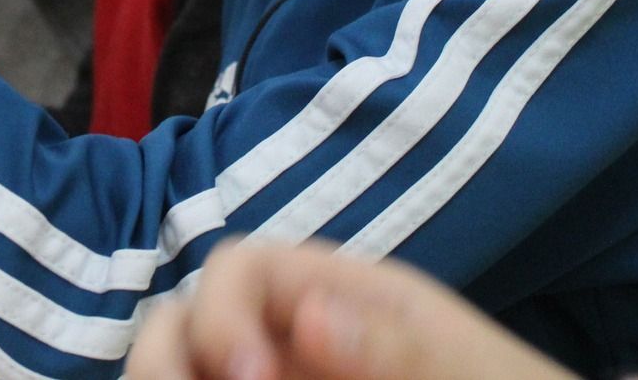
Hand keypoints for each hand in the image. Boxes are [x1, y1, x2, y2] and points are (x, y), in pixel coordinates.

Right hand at [124, 238, 585, 379]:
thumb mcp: (472, 373)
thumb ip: (399, 346)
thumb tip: (308, 316)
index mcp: (338, 299)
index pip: (239, 268)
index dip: (221, 314)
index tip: (250, 377)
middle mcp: (289, 339)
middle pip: (181, 321)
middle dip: (165, 360)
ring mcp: (277, 377)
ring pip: (179, 369)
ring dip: (166, 378)